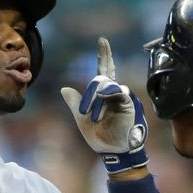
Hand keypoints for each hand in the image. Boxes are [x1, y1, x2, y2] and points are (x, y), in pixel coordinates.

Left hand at [61, 37, 148, 173]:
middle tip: (86, 111)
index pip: (104, 70)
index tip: (102, 41)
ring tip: (92, 117)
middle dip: (91, 92)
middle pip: (104, 75)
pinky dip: (107, 93)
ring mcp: (122, 98)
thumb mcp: (81, 119)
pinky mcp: (128, 104)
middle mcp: (114, 93)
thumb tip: (64, 88)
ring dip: (95, 100)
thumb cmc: (99, 137)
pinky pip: (118, 92)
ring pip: (106, 85)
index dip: (104, 56)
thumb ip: (74, 103)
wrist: (112, 152)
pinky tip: (101, 97)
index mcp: (103, 95)